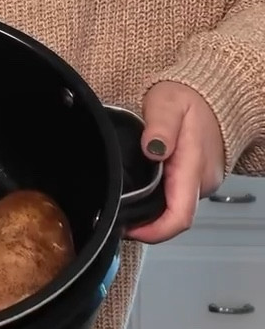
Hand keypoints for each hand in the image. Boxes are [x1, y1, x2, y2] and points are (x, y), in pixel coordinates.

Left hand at [126, 81, 225, 243]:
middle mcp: (201, 182)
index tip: (128, 229)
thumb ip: (160, 125)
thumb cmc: (187, 98)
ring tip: (124, 199)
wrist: (212, 96)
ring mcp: (201, 183)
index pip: (179, 217)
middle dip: (145, 224)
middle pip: (173, 219)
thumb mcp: (168, 103)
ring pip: (173, 209)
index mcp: (192, 167)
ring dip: (150, 211)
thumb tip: (153, 148)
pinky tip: (140, 189)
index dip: (153, 232)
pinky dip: (157, 199)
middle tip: (116, 213)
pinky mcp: (196, 181)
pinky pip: (176, 198)